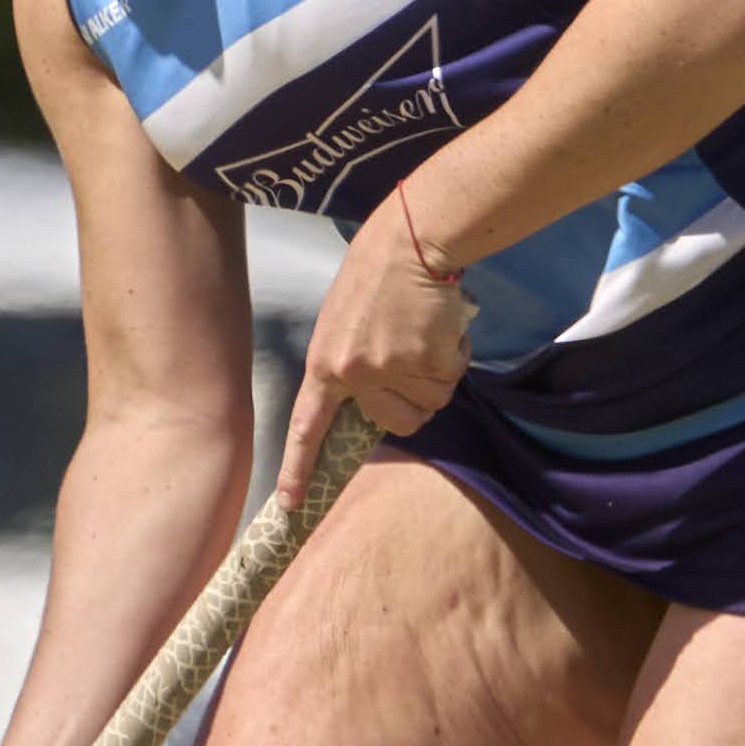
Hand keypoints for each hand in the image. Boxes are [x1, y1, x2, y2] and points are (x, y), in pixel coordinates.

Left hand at [277, 188, 473, 485]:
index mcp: (325, 364)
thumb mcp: (341, 322)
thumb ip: (349, 365)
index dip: (299, 467)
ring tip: (423, 335)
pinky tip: (441, 327)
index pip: (308, 426)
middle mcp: (356, 375)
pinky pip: (451, 379)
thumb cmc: (375, 274)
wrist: (410, 243)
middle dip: (412, 400)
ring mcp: (393, 371)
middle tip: (412, 358)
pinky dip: (454, 358)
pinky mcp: (429, 363)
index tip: (291, 502)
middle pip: (396, 423)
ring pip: (429, 403)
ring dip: (436, 377)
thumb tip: (372, 403)